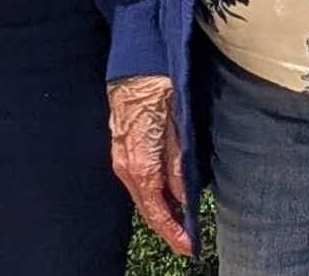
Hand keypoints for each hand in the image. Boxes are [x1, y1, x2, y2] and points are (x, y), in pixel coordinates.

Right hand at [107, 74, 191, 255]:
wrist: (136, 62)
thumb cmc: (160, 90)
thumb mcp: (178, 129)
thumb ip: (179, 165)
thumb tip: (185, 197)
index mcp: (140, 164)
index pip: (156, 209)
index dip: (172, 231)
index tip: (188, 246)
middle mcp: (125, 165)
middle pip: (145, 207)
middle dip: (165, 227)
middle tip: (186, 241)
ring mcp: (120, 155)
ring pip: (140, 194)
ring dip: (158, 210)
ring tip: (179, 222)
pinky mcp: (120, 145)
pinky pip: (136, 179)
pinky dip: (151, 193)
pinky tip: (165, 195)